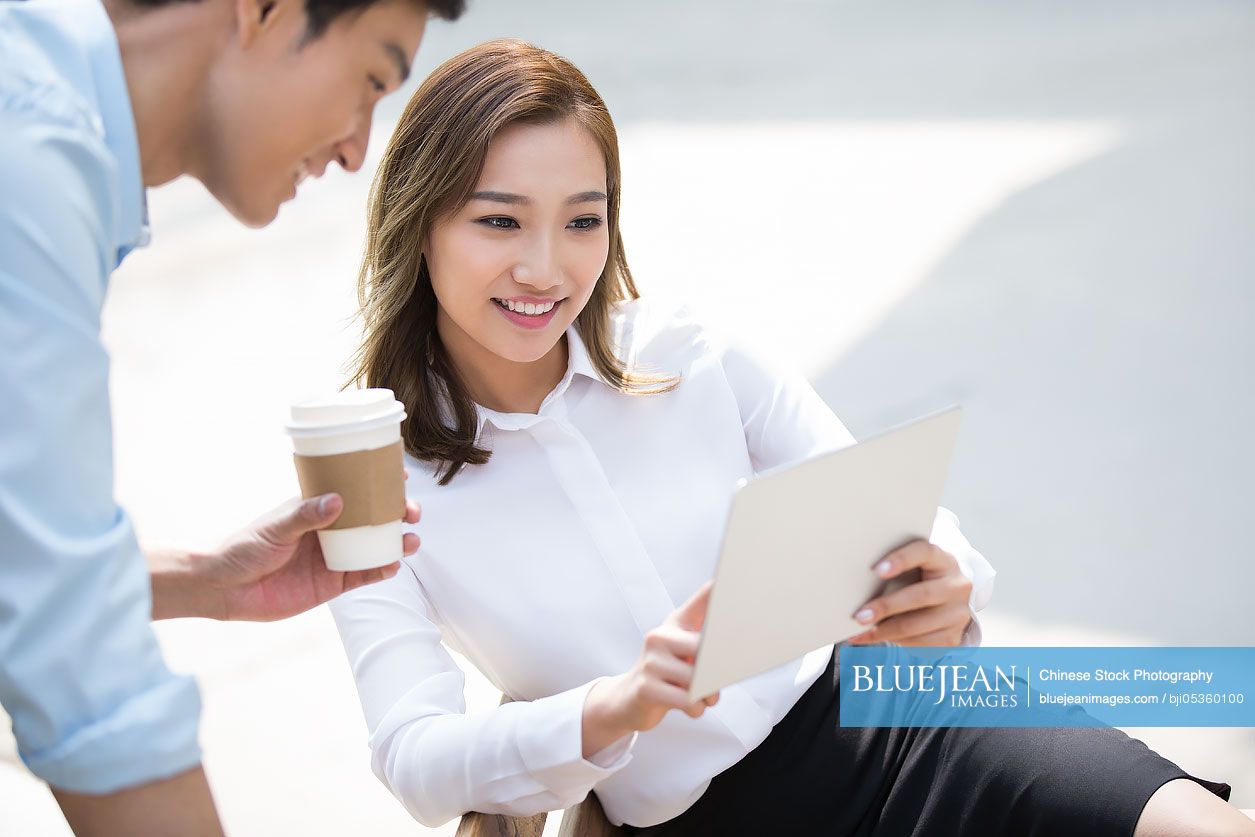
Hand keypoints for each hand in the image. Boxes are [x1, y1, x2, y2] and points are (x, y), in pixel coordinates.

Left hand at [152, 494, 421, 620]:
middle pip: (372, 518)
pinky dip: (381, 570)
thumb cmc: (243, 548)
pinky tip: (394, 565)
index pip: (352, 490)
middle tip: (410, 512)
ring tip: (411, 540)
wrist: (224, 588)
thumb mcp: (275, 527)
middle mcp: (330, 530)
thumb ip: (306, 516)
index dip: (377, 482)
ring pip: (374, 546)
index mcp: (316, 508)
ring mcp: (333, 557)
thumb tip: (337, 501)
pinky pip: (364, 575)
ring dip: (396, 542)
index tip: (399, 475)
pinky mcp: (331, 584)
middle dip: (396, 513)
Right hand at [589, 581, 720, 740]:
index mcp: (675, 623)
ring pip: (699, 680)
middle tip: (716, 682)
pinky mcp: (646, 688)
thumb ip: (708, 643)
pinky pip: (688, 701)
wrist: (629, 699)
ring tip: (700, 697)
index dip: (718, 587)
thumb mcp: (684, 651)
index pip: (702, 600)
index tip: (732, 574)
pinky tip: (687, 706)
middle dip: (717, 671)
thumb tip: (736, 642)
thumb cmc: (667, 672)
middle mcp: (660, 636)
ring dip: (708, 696)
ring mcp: (651, 661)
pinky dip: (696, 709)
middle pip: (706, 650)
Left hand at [847, 540, 972, 645]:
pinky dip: (893, 642)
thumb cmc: (919, 578)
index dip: (901, 559)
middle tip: (860, 616)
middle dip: (887, 606)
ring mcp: (958, 614)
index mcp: (944, 560)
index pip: (925, 552)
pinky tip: (874, 638)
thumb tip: (855, 586)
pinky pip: (920, 643)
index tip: (876, 570)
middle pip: (921, 595)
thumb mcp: (914, 568)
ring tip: (859, 632)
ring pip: (917, 625)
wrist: (949, 600)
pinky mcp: (952, 637)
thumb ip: (894, 570)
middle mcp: (957, 586)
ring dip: (884, 630)